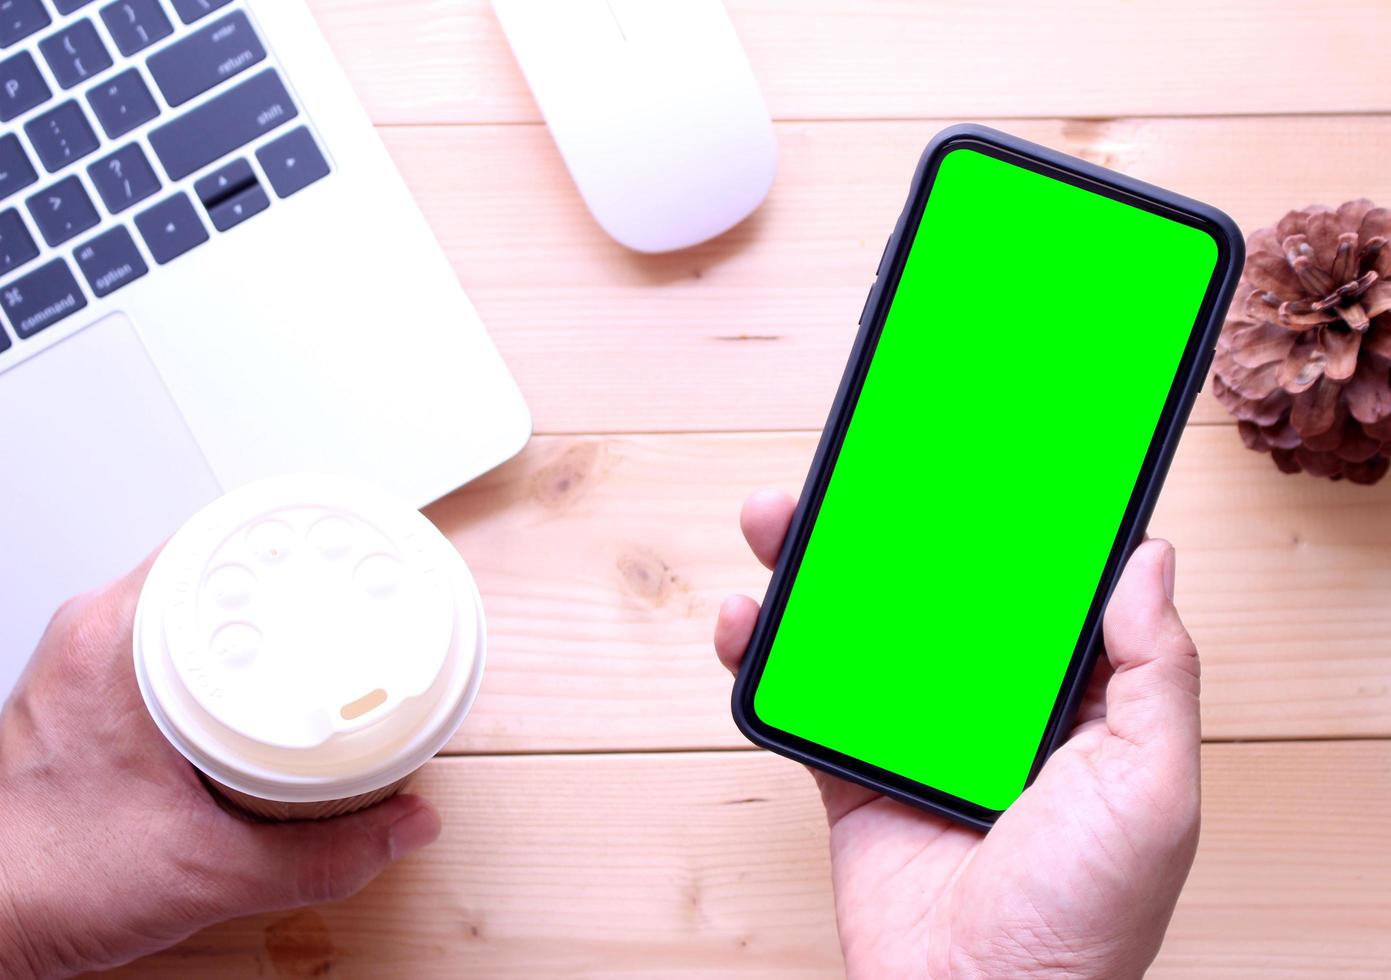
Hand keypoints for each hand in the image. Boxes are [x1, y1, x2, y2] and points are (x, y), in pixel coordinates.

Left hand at [0, 557, 442, 978]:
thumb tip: (407, 826)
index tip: (346, 539)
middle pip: (210, 563)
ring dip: (253, 610)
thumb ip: (322, 856)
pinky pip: (164, 634)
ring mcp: (83, 657)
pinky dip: (218, 644)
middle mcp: (93, 635)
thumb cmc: (45, 881)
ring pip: (187, 598)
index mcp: (114, 647)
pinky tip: (259, 679)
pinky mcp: (82, 686)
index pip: (217, 545)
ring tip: (318, 632)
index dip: (291, 533)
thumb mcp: (208, 873)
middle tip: (351, 593)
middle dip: (287, 574)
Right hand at [715, 491, 1200, 979]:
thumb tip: (1150, 560)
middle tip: (852, 471)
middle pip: (927, 590)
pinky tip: (744, 621)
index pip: (1030, 586)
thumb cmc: (1084, 918)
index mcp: (1064, 697)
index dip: (1000, 520)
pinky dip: (763, 655)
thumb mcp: (1150, 790)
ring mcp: (911, 733)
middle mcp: (984, 704)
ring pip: (854, 629)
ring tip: (777, 521)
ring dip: (810, 572)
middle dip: (884, 526)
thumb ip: (1157, 675)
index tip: (968, 455)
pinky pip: (801, 699)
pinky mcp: (849, 769)